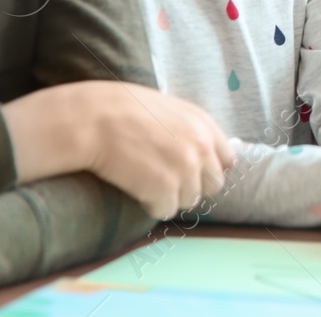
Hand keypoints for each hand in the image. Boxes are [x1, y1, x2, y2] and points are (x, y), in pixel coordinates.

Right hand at [85, 83, 235, 217]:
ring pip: (189, 201)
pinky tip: (135, 188)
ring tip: (145, 181)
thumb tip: (201, 153)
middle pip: (213, 185)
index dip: (208, 168)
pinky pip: (166, 210)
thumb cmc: (123, 110)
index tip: (190, 170)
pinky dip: (150, 205)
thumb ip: (190, 130)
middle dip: (192, 186)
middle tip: (165, 180)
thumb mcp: (168, 109)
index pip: (227, 159)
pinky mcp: (165, 189)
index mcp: (204, 124)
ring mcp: (186, 169)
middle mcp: (202, 147)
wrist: (93, 119)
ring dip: (169, 197)